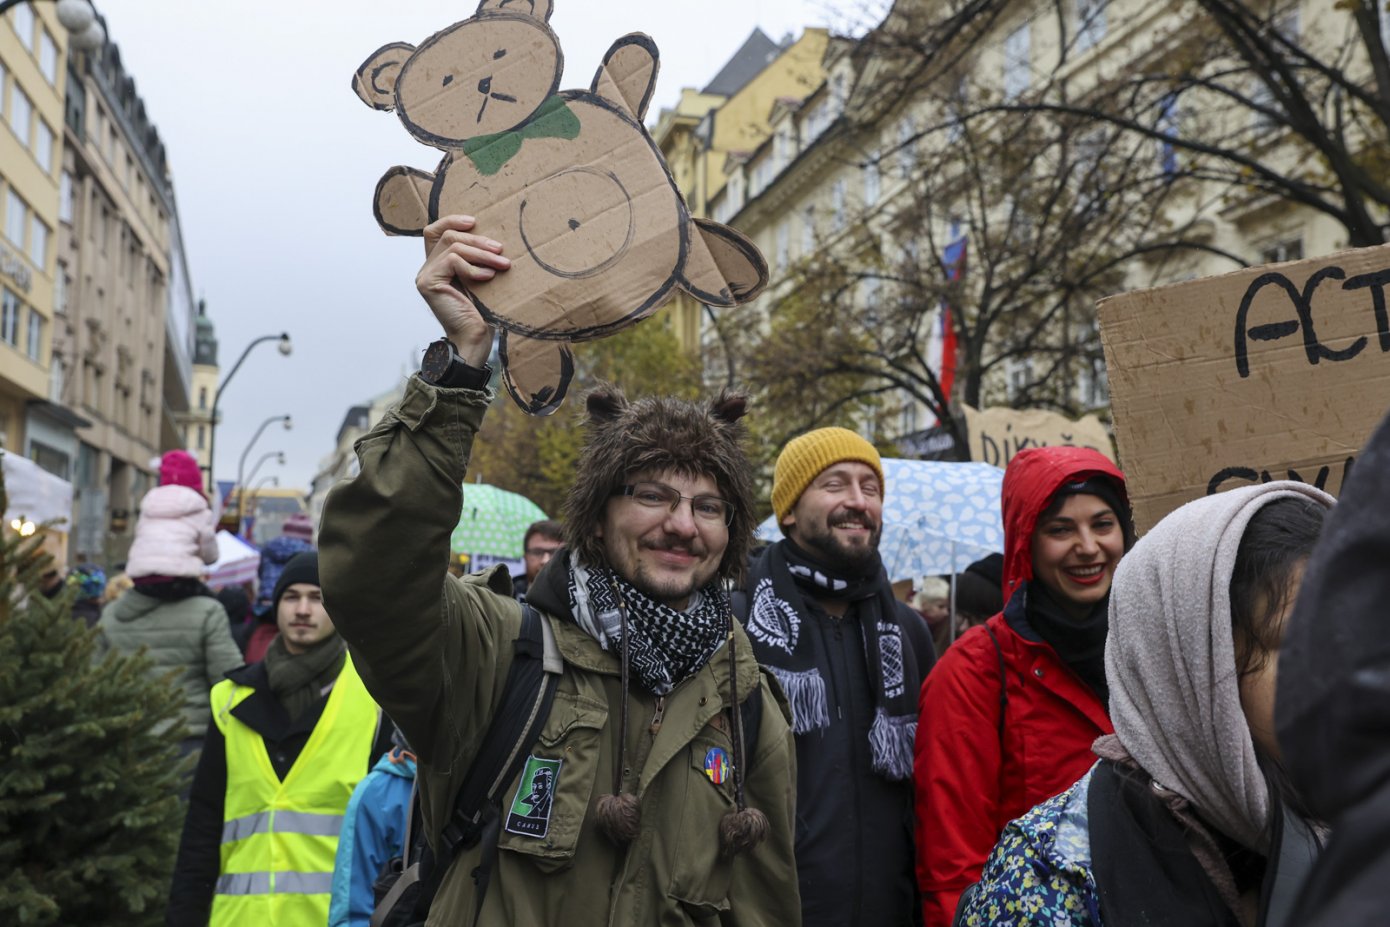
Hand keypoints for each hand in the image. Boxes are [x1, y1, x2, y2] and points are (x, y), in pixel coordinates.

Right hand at [416, 215, 510, 364]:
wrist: (473, 341)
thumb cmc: (482, 313)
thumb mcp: (480, 279)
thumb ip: (475, 260)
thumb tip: (492, 238)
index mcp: (437, 266)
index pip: (434, 231)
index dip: (451, 221)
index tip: (474, 222)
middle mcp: (427, 269)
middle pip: (448, 236)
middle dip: (477, 240)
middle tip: (500, 249)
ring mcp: (425, 276)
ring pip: (452, 245)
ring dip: (481, 253)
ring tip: (502, 264)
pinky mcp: (428, 283)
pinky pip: (452, 260)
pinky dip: (473, 267)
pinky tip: (487, 278)